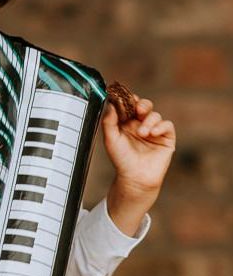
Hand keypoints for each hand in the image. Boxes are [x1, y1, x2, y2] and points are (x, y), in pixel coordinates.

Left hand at [102, 95, 175, 235]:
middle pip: (144, 105)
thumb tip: (110, 103)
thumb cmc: (121, 159)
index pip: (129, 105)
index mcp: (126, 122)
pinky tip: (153, 133)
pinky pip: (167, 125)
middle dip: (142, 104)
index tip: (126, 98)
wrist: (134, 177)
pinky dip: (161, 126)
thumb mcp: (110, 138)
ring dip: (149, 121)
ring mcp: (154, 130)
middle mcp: (140, 124)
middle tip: (138, 110)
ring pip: (155, 115)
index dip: (129, 99)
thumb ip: (109, 120)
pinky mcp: (166, 138)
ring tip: (142, 133)